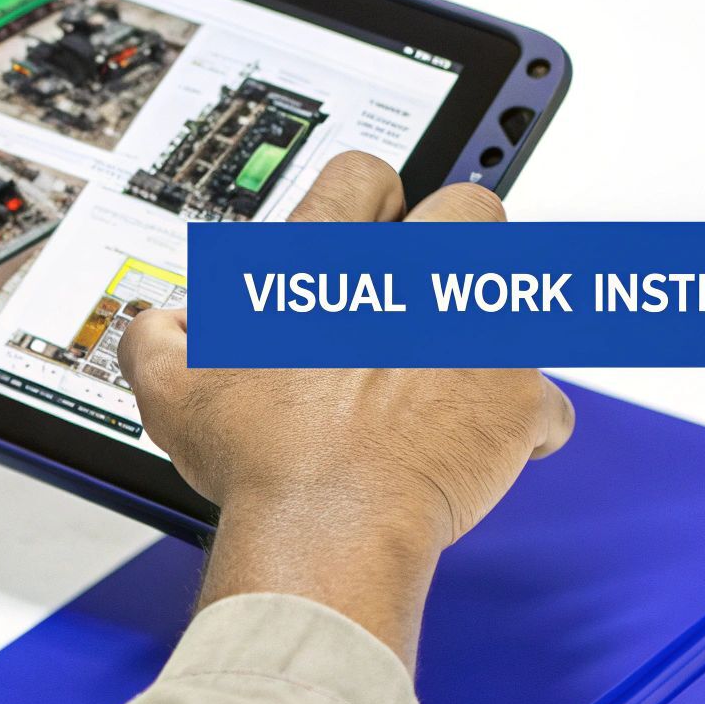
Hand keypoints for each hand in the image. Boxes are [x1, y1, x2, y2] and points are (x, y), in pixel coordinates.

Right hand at [118, 152, 574, 663]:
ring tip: (453, 376)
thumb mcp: (172, 391)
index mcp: (331, 264)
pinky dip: (522, 423)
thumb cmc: (261, 460)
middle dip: (459, 239)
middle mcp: (411, 282)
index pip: (366, 174)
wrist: (328, 529)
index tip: (366, 230)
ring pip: (521, 298)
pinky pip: (546, 399)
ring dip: (493, 331)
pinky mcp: (518, 398)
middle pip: (471, 207)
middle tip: (430, 289)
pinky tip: (484, 444)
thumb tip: (162, 325)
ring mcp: (476, 336)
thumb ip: (158, 339)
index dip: (368, 198)